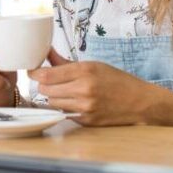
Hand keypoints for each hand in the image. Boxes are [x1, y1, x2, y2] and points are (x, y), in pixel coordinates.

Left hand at [29, 51, 155, 125]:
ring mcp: (84, 107)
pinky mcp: (85, 120)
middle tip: (50, 81)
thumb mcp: (91, 65)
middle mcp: (83, 90)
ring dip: (52, 96)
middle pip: (44, 90)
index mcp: (84, 71)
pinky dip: (63, 106)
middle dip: (43, 85)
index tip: (32, 71)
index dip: (34, 73)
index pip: (46, 75)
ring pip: (51, 102)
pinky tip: (73, 101)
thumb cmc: (115, 80)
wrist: (140, 102)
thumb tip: (44, 52)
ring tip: (64, 91)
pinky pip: (62, 112)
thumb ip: (64, 62)